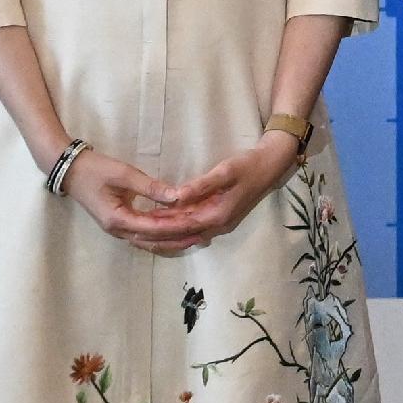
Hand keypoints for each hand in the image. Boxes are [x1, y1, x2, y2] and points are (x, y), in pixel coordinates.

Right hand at [62, 149, 196, 252]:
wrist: (71, 171)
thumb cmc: (96, 170)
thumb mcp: (125, 174)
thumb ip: (151, 187)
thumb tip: (178, 196)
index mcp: (118, 219)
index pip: (153, 228)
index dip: (176, 227)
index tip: (196, 224)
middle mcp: (118, 230)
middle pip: (153, 241)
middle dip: (177, 239)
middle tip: (201, 235)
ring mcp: (118, 229)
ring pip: (148, 241)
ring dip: (170, 240)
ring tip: (193, 236)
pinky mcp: (120, 224)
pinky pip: (143, 234)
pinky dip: (160, 234)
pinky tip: (176, 230)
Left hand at [142, 132, 302, 250]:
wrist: (271, 166)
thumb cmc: (248, 165)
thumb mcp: (225, 171)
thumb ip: (201, 185)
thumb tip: (177, 196)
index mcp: (217, 215)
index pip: (181, 226)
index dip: (158, 227)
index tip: (137, 227)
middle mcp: (217, 224)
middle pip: (182, 235)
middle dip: (157, 237)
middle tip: (131, 235)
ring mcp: (219, 222)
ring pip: (186, 234)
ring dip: (165, 235)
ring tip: (141, 233)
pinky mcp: (218, 216)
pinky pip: (193, 227)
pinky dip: (176, 228)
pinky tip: (162, 223)